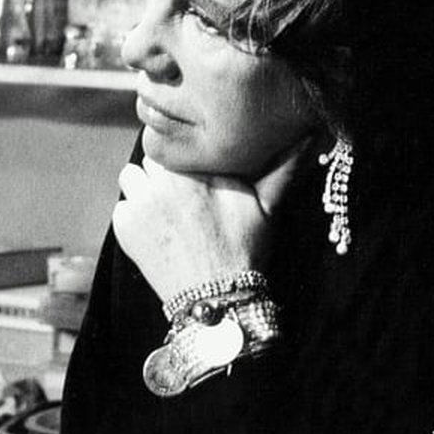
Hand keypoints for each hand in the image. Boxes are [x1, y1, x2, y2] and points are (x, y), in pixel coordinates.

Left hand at [111, 140, 303, 307]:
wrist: (216, 298)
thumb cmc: (244, 250)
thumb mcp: (267, 206)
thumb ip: (282, 167)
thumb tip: (311, 135)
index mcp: (195, 169)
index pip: (174, 141)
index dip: (183, 158)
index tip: (191, 174)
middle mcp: (163, 181)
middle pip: (151, 159)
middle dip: (162, 173)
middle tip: (180, 198)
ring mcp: (140, 203)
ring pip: (131, 177)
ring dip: (143, 188)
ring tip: (165, 212)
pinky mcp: (124, 227)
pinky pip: (122, 207)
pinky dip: (134, 216)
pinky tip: (156, 233)